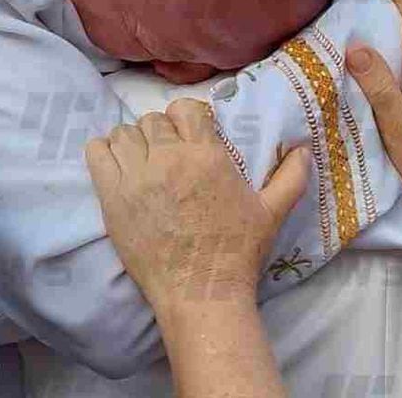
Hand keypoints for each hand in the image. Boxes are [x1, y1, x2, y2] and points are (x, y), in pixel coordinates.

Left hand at [86, 99, 308, 309]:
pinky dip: (104, 152)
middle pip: (153, 121)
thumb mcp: (272, 212)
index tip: (191, 138)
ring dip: (133, 143)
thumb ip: (291, 177)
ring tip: (143, 163)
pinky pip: (96, 153)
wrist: (201, 291)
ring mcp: (136, 178)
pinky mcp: (112, 198)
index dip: (187, 119)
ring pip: (124, 133)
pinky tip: (118, 166)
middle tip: (169, 157)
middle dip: (162, 133)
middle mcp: (169, 159)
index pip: (185, 109)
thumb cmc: (238, 251)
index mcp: (206, 156)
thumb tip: (304, 148)